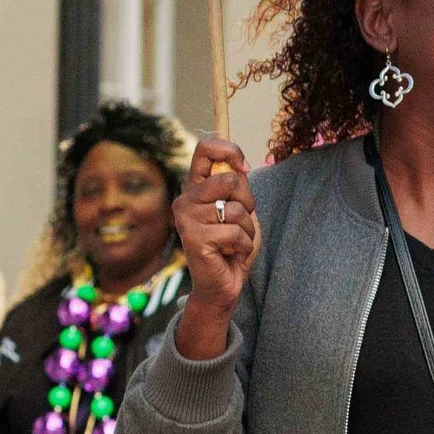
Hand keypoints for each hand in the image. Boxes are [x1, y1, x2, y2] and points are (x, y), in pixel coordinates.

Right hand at [173, 138, 259, 360]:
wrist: (222, 284)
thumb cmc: (233, 245)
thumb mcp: (239, 208)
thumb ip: (236, 186)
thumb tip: (238, 166)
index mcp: (195, 187)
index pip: (206, 149)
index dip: (230, 151)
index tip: (244, 168)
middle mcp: (185, 199)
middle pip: (230, 180)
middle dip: (248, 202)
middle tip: (241, 222)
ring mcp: (186, 218)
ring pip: (237, 209)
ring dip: (247, 229)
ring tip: (235, 242)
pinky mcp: (194, 238)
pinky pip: (235, 232)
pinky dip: (243, 245)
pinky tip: (230, 254)